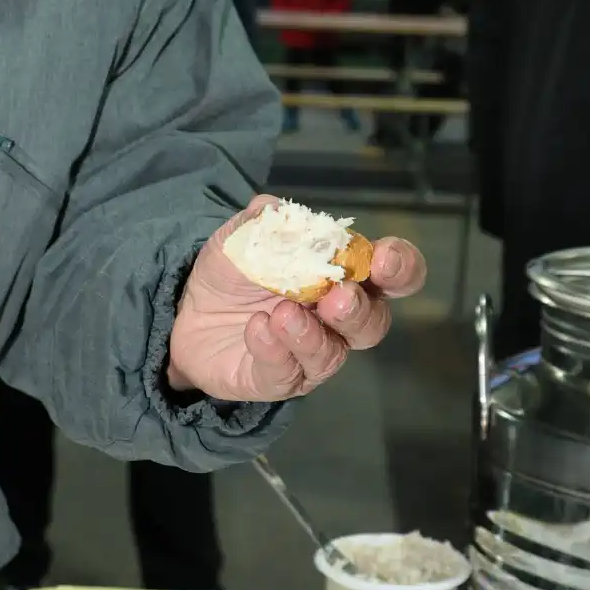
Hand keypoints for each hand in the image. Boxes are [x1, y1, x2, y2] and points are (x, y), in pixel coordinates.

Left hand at [166, 198, 426, 402]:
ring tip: (282, 313)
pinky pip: (286, 372)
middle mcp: (338, 320)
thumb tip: (275, 209)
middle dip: (358, 309)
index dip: (400, 267)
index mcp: (345, 276)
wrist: (190, 313)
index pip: (393, 274)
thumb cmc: (236, 272)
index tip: (383, 258)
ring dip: (310, 334)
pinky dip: (274, 349)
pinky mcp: (279, 380)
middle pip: (372, 322)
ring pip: (332, 354)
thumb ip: (264, 220)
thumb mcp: (244, 237)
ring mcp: (311, 354)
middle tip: (337, 296)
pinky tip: (257, 328)